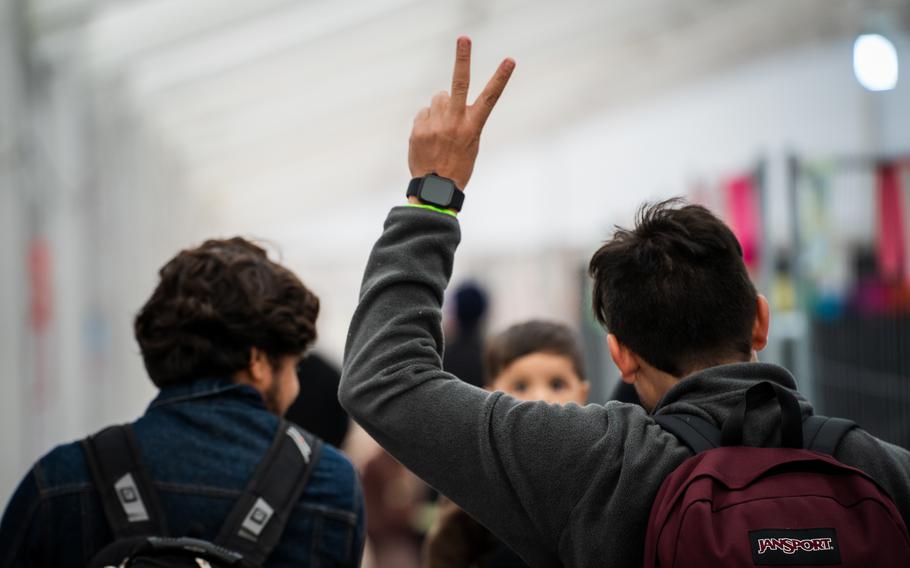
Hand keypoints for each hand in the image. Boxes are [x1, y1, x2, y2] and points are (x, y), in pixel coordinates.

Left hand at [408, 37, 514, 189]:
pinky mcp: (418, 130)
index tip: (510, 60)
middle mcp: (455, 123)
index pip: (490, 97)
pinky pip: (423, 112)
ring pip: (437, 98)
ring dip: (440, 107)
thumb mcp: (471, 143)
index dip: (501, 78)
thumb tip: (444, 96)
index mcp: (473, 127)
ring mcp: (435, 125)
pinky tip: (430, 138)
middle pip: (459, 83)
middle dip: (462, 59)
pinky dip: (427, 120)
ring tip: (442, 129)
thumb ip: (463, 119)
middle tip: (464, 39)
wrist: (436, 189)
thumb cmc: (458, 165)